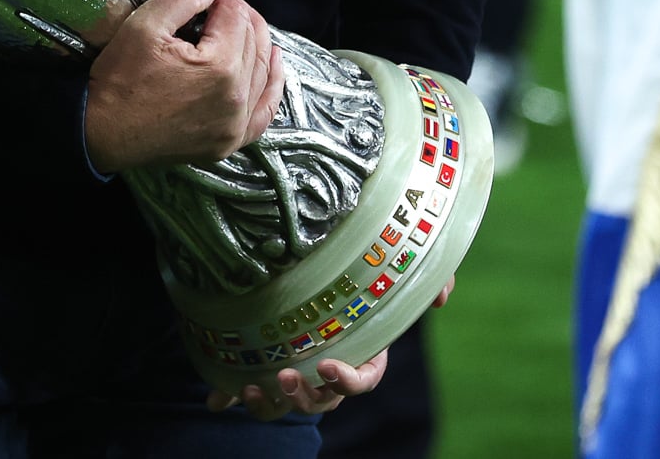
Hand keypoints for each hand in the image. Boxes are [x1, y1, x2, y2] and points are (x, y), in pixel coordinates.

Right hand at [83, 0, 283, 171]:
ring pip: (263, 70)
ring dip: (256, 41)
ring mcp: (236, 125)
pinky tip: (273, 63)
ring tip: (243, 22)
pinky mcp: (230, 142)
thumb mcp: (143, 25)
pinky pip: (265, 110)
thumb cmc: (118, 80)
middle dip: (236, 13)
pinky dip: (272, 84)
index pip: (235, 15)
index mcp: (220, 67)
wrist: (100, 134)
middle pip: (252, 40)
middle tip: (214, 0)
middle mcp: (238, 98)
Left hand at [203, 283, 448, 418]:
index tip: (327, 364)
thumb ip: (431, 278)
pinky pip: (251, 386)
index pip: (361, 381)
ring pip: (287, 402)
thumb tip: (442, 298)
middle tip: (284, 375)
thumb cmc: (371, 266)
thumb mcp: (403, 267)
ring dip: (270, 404)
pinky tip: (216, 400)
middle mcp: (331, 366)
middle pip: (321, 401)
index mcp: (364, 352)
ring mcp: (300, 366)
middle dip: (303, 396)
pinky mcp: (268, 358)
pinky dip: (232, 397)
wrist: (332, 255)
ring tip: (252, 386)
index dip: (346, 381)